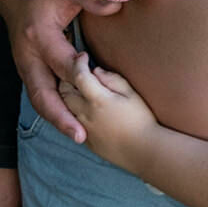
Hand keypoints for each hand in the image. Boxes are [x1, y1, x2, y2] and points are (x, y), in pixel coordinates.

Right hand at [0, 0, 122, 142]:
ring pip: (39, 99)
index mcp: (38, 36)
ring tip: (79, 137)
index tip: (96, 86)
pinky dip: (54, 111)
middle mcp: (28, 56)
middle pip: (42, 93)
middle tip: (81, 135)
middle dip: (60, 116)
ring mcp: (26, 66)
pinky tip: (72, 124)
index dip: (78, 74)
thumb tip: (116, 6)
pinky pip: (41, 95)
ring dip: (57, 119)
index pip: (60, 62)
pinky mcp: (30, 70)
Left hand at [57, 49, 158, 168]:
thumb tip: (96, 71)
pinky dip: (73, 110)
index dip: (79, 62)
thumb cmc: (142, 119)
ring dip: (68, 94)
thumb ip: (112, 79)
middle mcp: (84, 114)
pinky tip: (86, 108)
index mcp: (97, 100)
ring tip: (80, 88)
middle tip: (79, 71)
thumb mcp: (131, 94)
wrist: (142, 150)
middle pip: (64, 91)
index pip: (79, 76)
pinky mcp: (85, 139)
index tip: (84, 56)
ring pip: (64, 107)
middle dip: (67, 78)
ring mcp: (83, 128)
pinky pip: (71, 121)